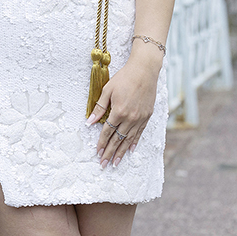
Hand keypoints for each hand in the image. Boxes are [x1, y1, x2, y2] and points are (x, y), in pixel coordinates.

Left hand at [85, 46, 160, 166]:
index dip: (102, 143)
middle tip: (104, 164)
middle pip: (117, 139)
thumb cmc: (124, 78)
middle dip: (110, 153)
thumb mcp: (107, 90)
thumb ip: (99, 107)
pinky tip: (130, 150)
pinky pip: (139, 133)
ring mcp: (140, 118)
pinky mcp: (147, 116)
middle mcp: (130, 118)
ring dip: (121, 152)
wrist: (144, 70)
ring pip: (129, 139)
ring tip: (116, 163)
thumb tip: (90, 122)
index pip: (107, 132)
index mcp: (119, 111)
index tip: (97, 153)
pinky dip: (134, 142)